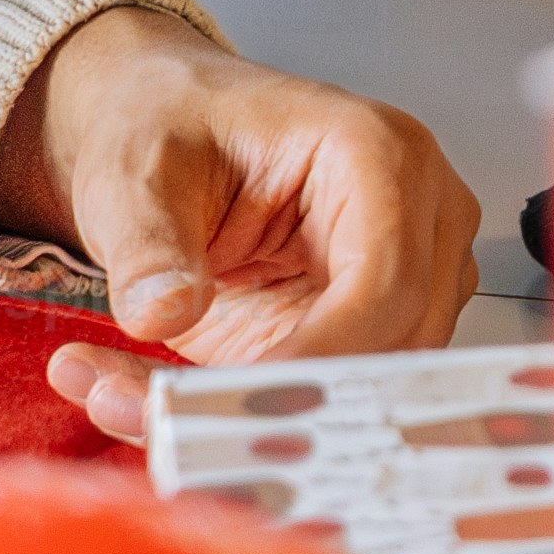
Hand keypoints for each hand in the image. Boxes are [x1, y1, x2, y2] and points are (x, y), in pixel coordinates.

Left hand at [0, 3, 479, 447]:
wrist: (169, 133)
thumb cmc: (170, 130)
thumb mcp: (134, 179)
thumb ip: (147, 248)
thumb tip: (162, 313)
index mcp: (375, 152)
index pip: (384, 283)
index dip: (319, 360)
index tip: (238, 409)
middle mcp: (419, 213)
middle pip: (394, 348)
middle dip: (287, 403)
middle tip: (171, 424)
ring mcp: (413, 270)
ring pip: (374, 387)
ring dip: (271, 421)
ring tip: (150, 408)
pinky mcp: (376, 321)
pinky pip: (344, 395)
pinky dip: (267, 420)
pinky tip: (181, 407)